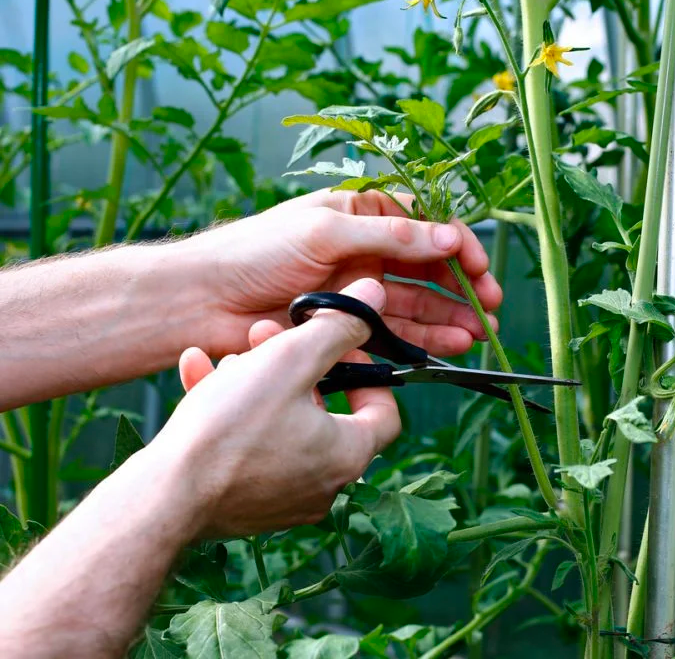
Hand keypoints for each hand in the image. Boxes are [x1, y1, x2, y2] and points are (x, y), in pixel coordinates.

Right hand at [150, 278, 398, 537]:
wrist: (162, 498)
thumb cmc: (231, 428)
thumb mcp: (289, 360)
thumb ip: (338, 327)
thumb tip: (376, 295)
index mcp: (348, 455)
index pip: (385, 412)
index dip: (367, 371)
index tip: (336, 347)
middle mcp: (324, 485)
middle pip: (325, 412)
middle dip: (295, 367)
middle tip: (267, 338)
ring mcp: (284, 500)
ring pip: (281, 426)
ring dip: (257, 384)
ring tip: (229, 358)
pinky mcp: (245, 506)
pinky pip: (249, 450)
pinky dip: (231, 414)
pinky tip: (198, 374)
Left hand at [176, 189, 501, 358]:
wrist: (201, 301)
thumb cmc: (255, 252)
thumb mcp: (326, 232)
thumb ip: (391, 236)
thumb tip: (449, 235)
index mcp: (360, 215)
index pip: (423, 225)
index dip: (456, 244)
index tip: (478, 269)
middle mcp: (364, 251)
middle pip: (428, 267)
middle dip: (462, 287)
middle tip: (491, 309)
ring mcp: (358, 291)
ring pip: (417, 304)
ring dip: (448, 318)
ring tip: (476, 335)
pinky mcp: (347, 327)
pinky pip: (395, 333)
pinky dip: (424, 340)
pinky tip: (449, 347)